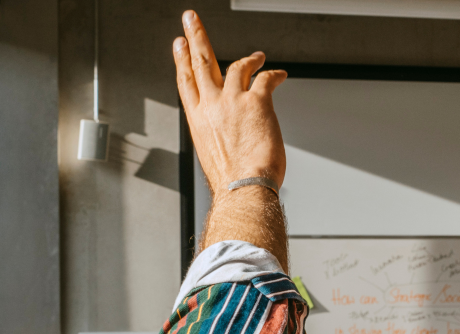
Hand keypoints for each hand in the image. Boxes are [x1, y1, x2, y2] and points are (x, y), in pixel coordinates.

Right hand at [173, 11, 286, 192]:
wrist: (243, 189)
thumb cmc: (233, 181)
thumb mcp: (215, 156)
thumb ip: (219, 137)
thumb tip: (231, 138)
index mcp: (198, 120)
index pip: (186, 82)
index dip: (181, 60)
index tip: (179, 44)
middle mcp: (211, 106)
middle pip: (201, 62)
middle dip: (195, 36)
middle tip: (190, 18)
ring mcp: (233, 101)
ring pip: (235, 64)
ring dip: (249, 57)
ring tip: (258, 55)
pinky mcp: (256, 102)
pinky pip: (265, 78)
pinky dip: (274, 73)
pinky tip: (280, 73)